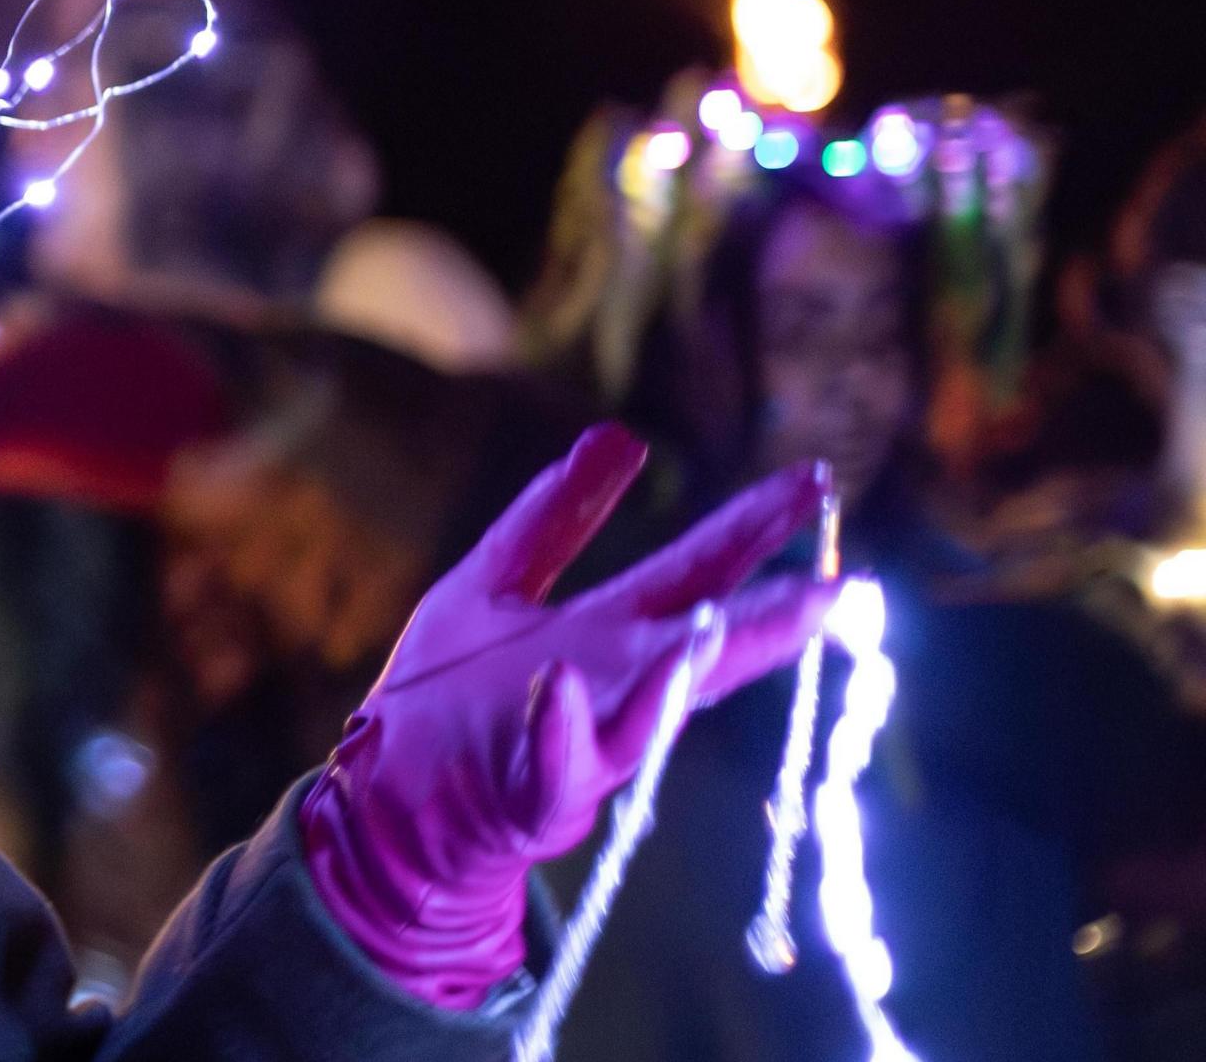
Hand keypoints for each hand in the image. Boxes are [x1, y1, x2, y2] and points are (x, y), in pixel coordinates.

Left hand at [299, 425, 836, 1008]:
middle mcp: (612, 682)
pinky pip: (550, 760)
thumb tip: (621, 434)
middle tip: (837, 589)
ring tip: (713, 632)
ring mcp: (580, 740)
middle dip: (767, 617)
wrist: (393, 795)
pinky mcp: (528, 789)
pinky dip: (558, 726)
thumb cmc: (450, 689)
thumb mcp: (497, 579)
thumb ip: (555, 515)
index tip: (815, 478)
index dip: (755, 525)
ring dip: (679, 675)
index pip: (698, 570)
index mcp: (609, 629)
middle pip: (698, 640)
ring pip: (646, 709)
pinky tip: (560, 686)